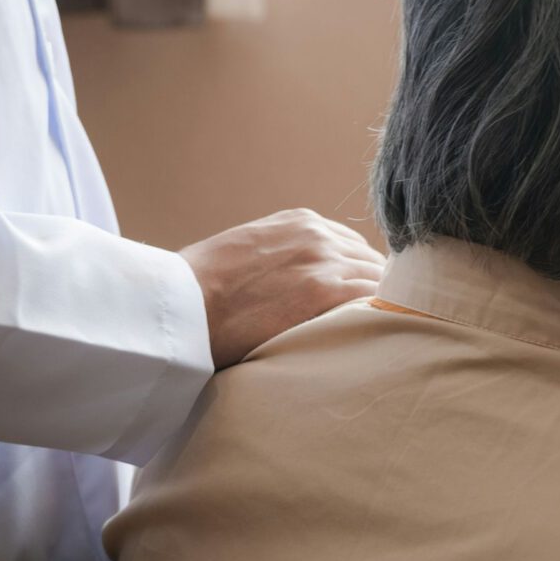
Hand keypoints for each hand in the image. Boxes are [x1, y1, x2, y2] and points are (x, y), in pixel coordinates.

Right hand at [179, 209, 384, 367]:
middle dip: (371, 291)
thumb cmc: (203, 287)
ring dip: (376, 307)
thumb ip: (283, 255)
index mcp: (301, 223)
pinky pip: (371, 300)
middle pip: (370, 262)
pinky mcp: (325, 292)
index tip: (360, 299)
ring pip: (376, 281)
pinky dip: (377, 317)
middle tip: (372, 323)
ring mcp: (324, 262)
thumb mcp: (249, 250)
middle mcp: (318, 235)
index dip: (358, 275)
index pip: (353, 247)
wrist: (182, 304)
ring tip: (374, 336)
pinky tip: (372, 337)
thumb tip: (301, 282)